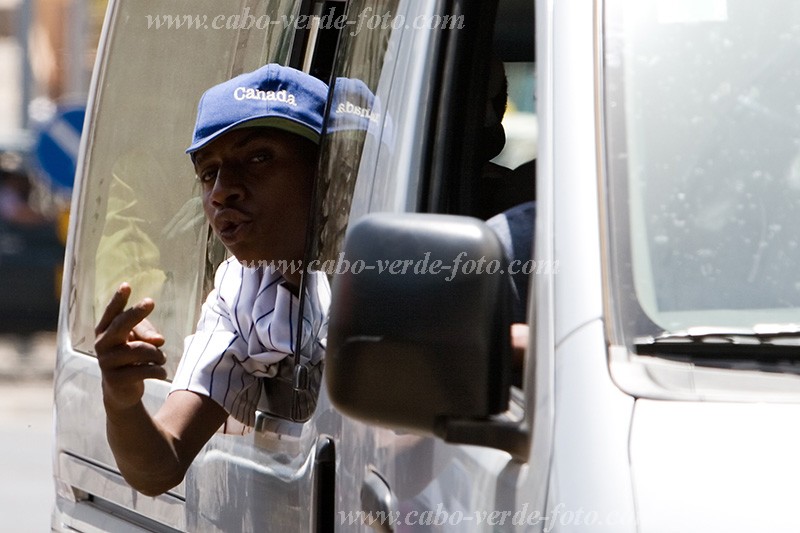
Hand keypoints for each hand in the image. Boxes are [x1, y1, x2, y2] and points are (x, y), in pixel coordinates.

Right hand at [95, 283, 166, 410]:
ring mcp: (106, 362)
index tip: (126, 285)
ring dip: (158, 354)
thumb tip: (158, 341)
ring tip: (161, 358)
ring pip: (141, 349)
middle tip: (150, 301)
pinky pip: (146, 369)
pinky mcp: (115, 379)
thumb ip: (147, 334)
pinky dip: (159, 370)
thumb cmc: (131, 357)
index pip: (112, 313)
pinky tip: (161, 372)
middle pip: (121, 325)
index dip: (118, 300)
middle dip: (136, 312)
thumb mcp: (139, 341)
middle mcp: (102, 344)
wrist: (121, 391)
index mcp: (105, 331)